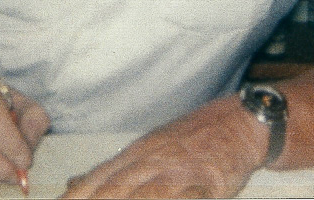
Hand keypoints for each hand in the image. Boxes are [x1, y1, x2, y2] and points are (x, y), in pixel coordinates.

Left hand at [59, 95, 265, 198]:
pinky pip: (181, 196)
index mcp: (135, 154)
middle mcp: (150, 160)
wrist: (237, 122)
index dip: (75, 195)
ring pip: (141, 193)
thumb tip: (75, 183)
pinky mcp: (203, 180)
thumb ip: (117, 171)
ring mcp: (175, 170)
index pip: (96, 178)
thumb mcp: (151, 149)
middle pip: (112, 189)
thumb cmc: (193, 141)